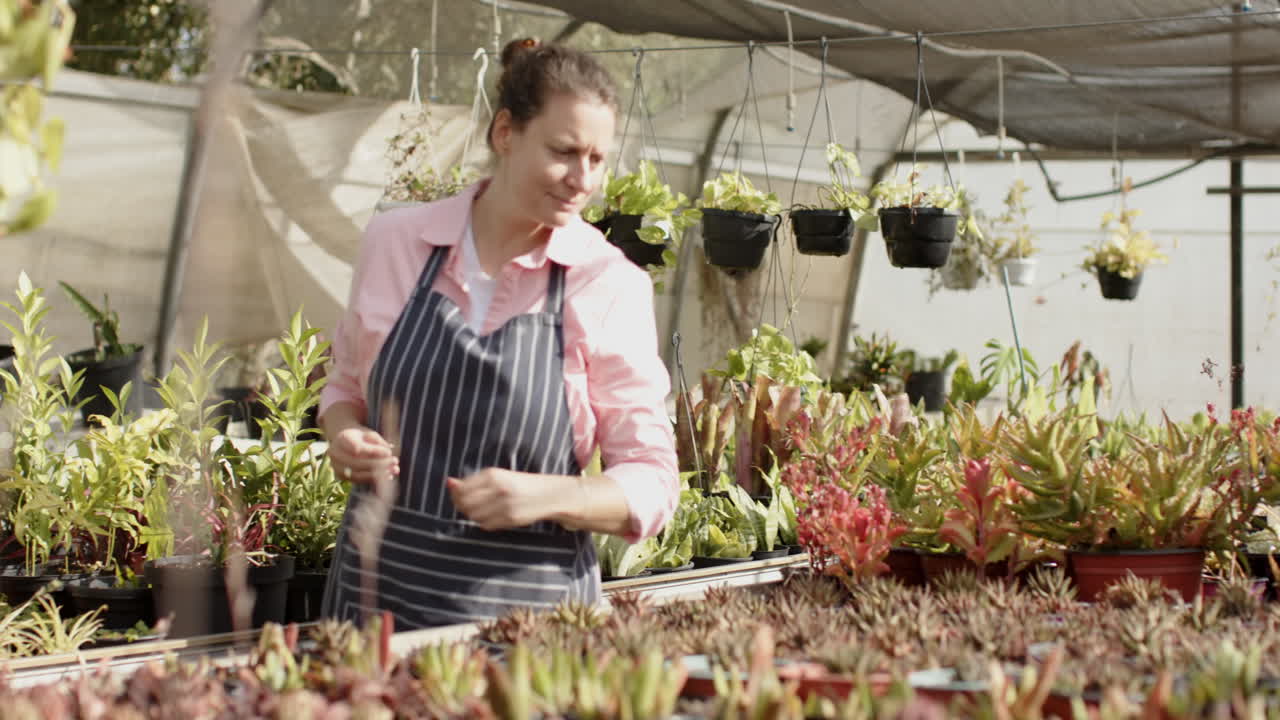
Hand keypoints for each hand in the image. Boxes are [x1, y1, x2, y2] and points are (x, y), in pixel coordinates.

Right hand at [328, 425, 398, 485]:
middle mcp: (335, 453)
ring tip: (394, 470)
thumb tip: (389, 451)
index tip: (389, 452)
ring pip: (358, 474)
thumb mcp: (370, 433)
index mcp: (342, 438)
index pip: (358, 448)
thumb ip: (378, 442)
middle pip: (357, 463)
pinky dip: (374, 479)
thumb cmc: (360, 436)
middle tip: (394, 461)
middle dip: (379, 464)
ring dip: (378, 474)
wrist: (345, 441)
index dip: (374, 451)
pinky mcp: (341, 477)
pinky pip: (358, 480)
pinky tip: (388, 476)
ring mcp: (336, 466)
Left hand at [446, 468, 565, 529]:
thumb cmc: (521, 484)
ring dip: (473, 515)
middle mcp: (499, 488)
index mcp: (494, 474)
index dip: (456, 495)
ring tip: (483, 510)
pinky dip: (484, 523)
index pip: (462, 489)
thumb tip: (449, 482)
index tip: (458, 495)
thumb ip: (474, 481)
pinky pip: (486, 525)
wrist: (550, 494)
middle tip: (468, 505)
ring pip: (474, 516)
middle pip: (466, 503)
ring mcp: (505, 504)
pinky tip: (492, 516)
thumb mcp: (499, 477)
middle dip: (462, 506)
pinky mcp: (511, 518)